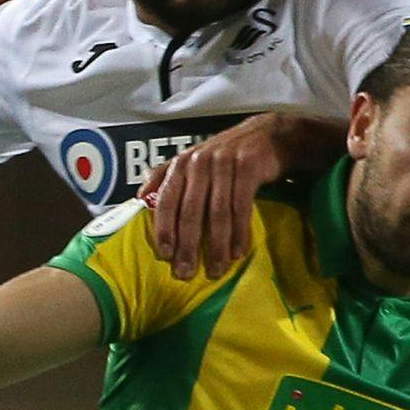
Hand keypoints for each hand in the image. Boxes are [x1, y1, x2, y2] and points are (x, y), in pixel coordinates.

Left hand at [138, 113, 348, 279]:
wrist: (269, 136)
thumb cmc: (226, 156)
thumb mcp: (193, 160)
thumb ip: (165, 176)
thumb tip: (140, 199)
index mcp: (182, 163)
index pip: (167, 200)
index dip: (164, 229)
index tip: (165, 255)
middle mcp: (200, 161)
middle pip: (191, 211)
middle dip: (188, 246)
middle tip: (186, 272)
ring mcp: (224, 163)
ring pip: (217, 213)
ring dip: (217, 246)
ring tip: (216, 269)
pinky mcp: (248, 167)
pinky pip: (241, 207)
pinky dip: (239, 233)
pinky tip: (237, 252)